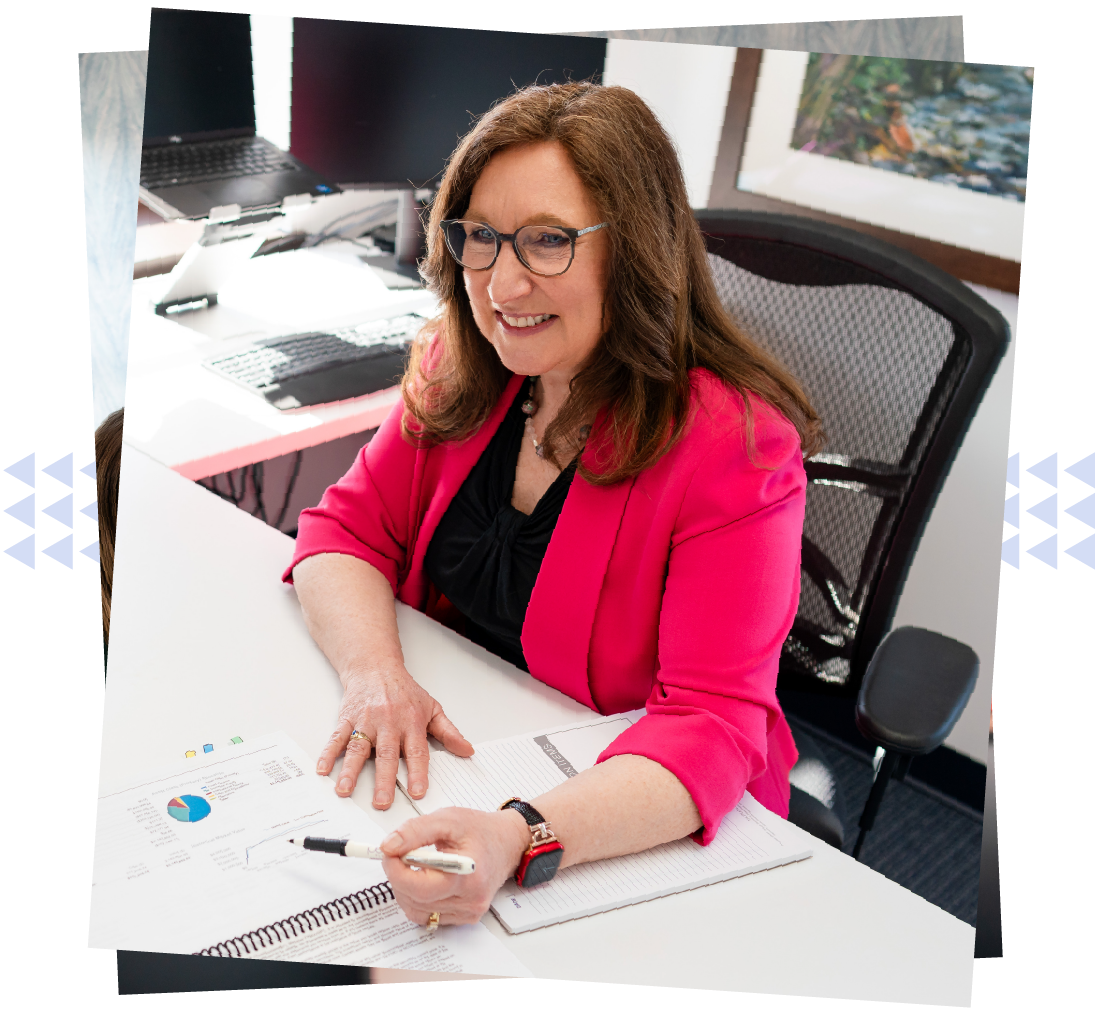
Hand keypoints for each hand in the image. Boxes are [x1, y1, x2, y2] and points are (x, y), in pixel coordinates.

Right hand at [316, 667, 472, 807]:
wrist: (376, 667)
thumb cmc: (404, 691)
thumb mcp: (432, 708)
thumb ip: (449, 732)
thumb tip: (467, 750)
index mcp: (411, 722)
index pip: (416, 751)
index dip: (418, 772)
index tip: (418, 791)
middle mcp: (388, 723)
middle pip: (386, 754)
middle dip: (384, 779)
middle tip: (382, 801)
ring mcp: (366, 721)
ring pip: (358, 747)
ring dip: (350, 770)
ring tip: (345, 789)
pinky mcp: (347, 718)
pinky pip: (336, 737)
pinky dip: (328, 753)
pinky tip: (323, 769)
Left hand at [380, 808, 530, 926]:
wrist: (507, 842)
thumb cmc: (480, 830)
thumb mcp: (447, 819)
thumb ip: (415, 831)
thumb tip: (388, 846)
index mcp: (467, 874)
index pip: (418, 886)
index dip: (396, 869)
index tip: (389, 852)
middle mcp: (470, 899)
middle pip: (414, 900)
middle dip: (398, 876)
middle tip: (398, 854)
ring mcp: (469, 911)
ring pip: (416, 911)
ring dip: (406, 889)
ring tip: (415, 865)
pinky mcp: (466, 917)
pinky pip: (428, 916)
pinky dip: (418, 899)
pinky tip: (426, 879)